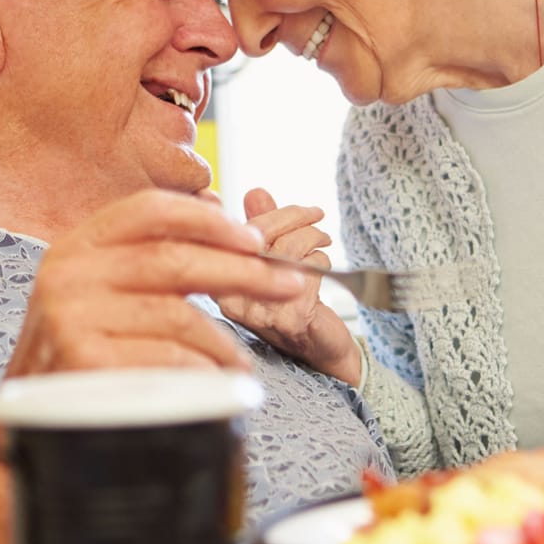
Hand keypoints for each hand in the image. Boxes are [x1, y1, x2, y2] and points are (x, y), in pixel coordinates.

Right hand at [3, 189, 299, 377]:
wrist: (22, 418)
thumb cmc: (76, 352)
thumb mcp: (98, 293)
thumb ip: (147, 263)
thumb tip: (232, 235)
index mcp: (77, 245)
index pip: (149, 210)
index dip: (208, 220)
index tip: (254, 238)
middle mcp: (68, 272)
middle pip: (175, 260)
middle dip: (243, 273)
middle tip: (289, 284)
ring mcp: (72, 317)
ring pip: (178, 315)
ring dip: (225, 339)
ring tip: (244, 360)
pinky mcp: (84, 361)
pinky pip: (167, 359)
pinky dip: (201, 371)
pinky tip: (214, 382)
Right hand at [214, 188, 362, 386]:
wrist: (322, 351)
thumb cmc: (294, 305)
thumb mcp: (273, 261)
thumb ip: (262, 227)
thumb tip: (256, 192)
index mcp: (219, 282)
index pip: (237, 233)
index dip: (272, 214)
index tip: (300, 209)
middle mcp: (232, 300)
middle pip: (262, 237)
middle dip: (296, 218)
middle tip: (317, 217)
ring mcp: (260, 312)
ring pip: (288, 250)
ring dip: (314, 237)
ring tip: (323, 241)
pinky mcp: (290, 317)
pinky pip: (309, 270)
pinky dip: (323, 261)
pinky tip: (325, 269)